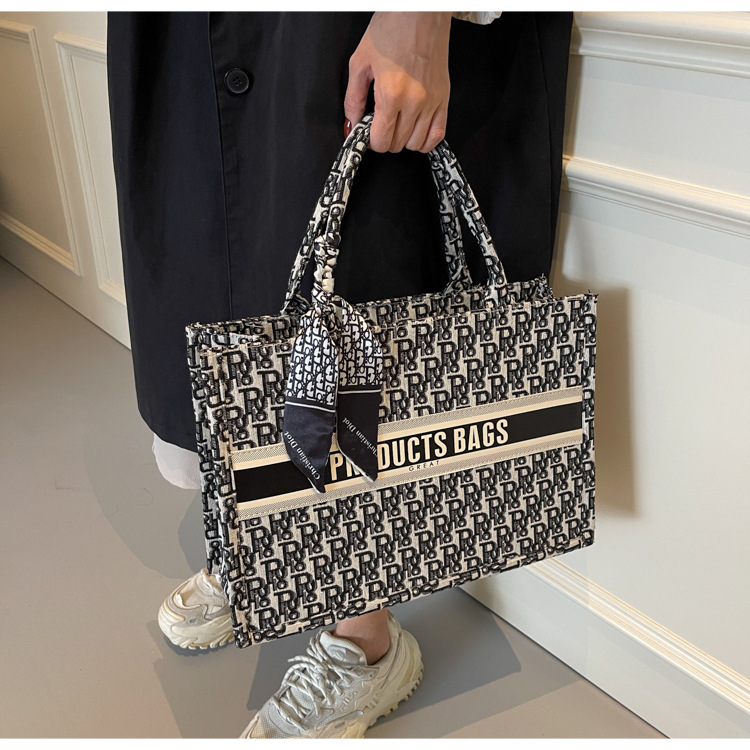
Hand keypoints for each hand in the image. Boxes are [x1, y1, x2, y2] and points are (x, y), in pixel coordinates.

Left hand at [344, 12, 451, 152]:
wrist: (420, 11)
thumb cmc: (392, 28)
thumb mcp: (360, 61)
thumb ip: (353, 98)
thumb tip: (352, 123)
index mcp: (391, 94)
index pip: (381, 141)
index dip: (371, 141)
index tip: (368, 133)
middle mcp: (414, 101)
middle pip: (397, 144)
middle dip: (386, 139)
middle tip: (381, 123)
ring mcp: (432, 102)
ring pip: (416, 143)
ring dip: (404, 140)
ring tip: (397, 124)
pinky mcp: (443, 98)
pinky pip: (438, 135)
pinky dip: (425, 141)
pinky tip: (416, 132)